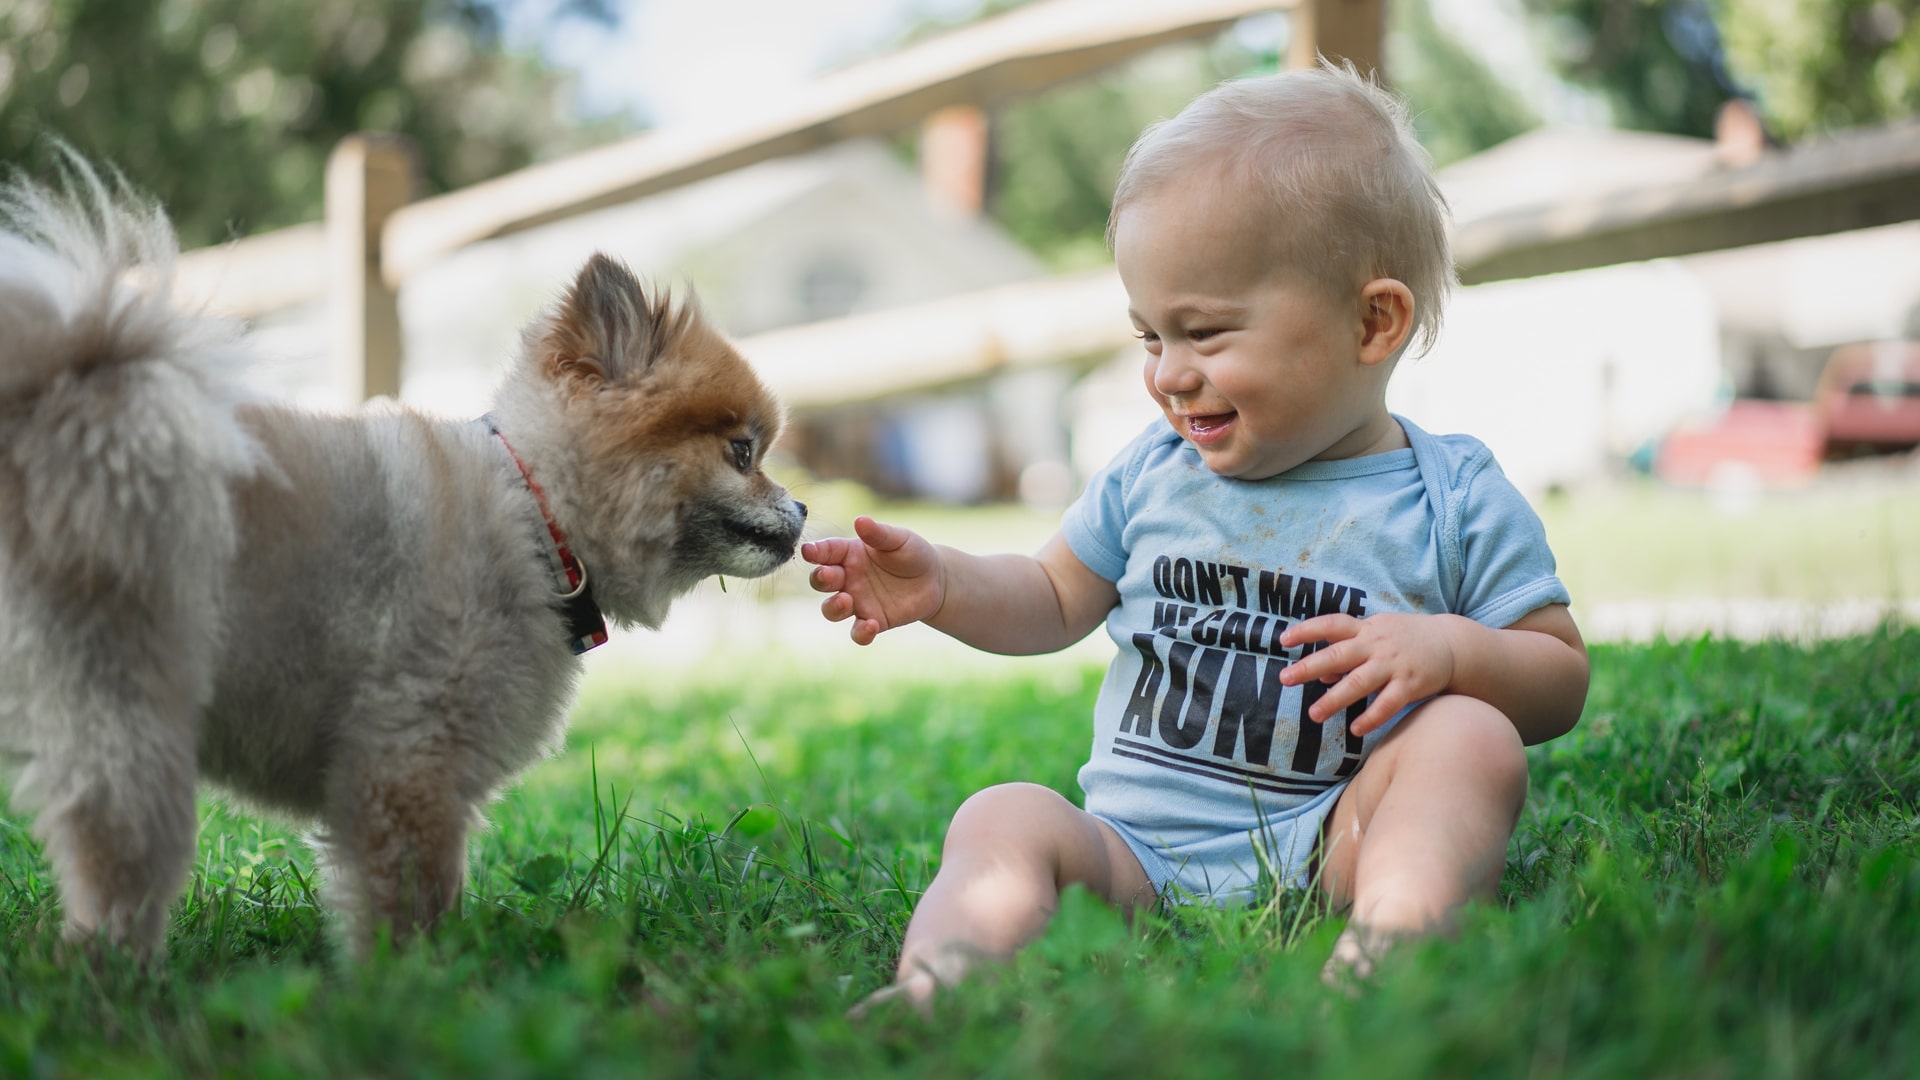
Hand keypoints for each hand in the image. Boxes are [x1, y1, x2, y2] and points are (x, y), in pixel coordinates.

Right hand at [801, 516, 944, 644]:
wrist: (935, 580)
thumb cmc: (912, 552)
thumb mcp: (898, 539)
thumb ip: (878, 533)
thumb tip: (860, 520)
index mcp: (849, 553)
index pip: (826, 551)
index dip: (815, 551)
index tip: (809, 552)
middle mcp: (847, 578)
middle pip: (821, 581)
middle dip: (820, 579)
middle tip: (828, 575)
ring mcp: (857, 601)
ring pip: (832, 609)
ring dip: (833, 607)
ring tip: (846, 601)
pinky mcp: (873, 621)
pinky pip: (858, 632)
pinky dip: (860, 633)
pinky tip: (871, 625)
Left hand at [1277, 613, 1459, 736]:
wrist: (1452, 644)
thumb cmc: (1405, 640)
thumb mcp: (1377, 635)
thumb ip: (1349, 652)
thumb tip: (1321, 674)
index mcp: (1366, 629)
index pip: (1332, 625)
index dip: (1307, 630)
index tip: (1283, 639)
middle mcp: (1377, 645)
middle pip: (1338, 655)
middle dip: (1309, 666)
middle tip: (1285, 678)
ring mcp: (1393, 665)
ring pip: (1359, 683)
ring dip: (1335, 699)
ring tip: (1314, 714)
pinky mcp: (1411, 684)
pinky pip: (1388, 703)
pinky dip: (1371, 717)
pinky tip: (1355, 729)